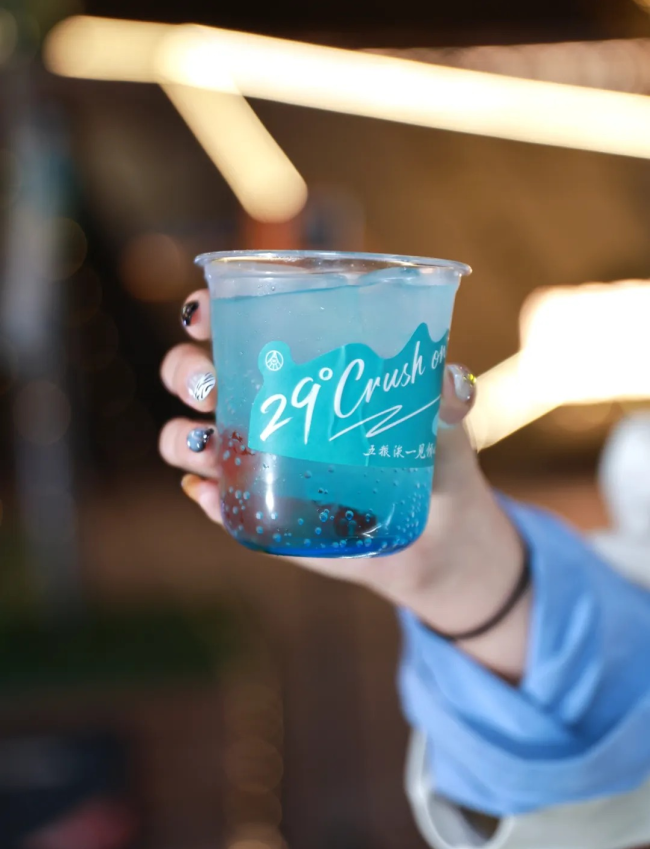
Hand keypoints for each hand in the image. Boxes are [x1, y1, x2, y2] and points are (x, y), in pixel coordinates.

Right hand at [160, 291, 529, 679]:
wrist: (431, 537)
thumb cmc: (432, 458)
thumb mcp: (443, 421)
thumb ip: (448, 396)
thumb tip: (451, 380)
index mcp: (296, 367)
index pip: (235, 324)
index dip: (205, 312)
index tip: (202, 313)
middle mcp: (262, 406)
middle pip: (191, 375)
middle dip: (186, 372)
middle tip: (213, 387)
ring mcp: (252, 460)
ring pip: (185, 437)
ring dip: (183, 437)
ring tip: (213, 445)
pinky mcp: (256, 509)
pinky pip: (211, 500)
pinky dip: (204, 495)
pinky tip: (215, 494)